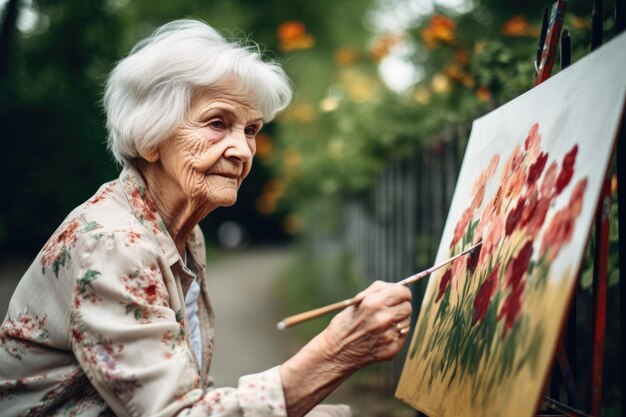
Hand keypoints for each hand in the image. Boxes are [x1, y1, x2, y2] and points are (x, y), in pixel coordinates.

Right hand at [279, 280, 411, 416]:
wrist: (336, 351)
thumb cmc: (347, 322)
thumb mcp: (358, 300)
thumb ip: (379, 290)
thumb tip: (400, 286)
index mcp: (374, 303)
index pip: (403, 292)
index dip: (401, 293)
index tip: (398, 296)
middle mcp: (383, 318)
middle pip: (408, 307)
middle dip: (400, 306)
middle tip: (389, 311)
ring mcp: (389, 335)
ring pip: (407, 321)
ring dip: (398, 321)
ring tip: (383, 324)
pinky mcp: (392, 349)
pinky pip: (403, 336)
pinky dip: (396, 334)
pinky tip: (382, 335)